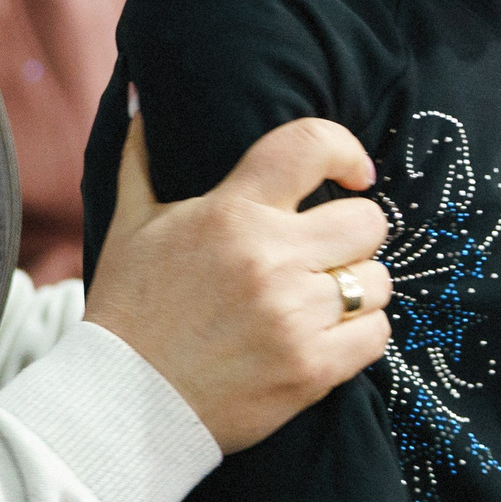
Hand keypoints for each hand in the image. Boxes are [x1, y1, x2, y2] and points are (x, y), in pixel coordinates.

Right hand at [85, 113, 393, 453]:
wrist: (123, 406)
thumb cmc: (130, 308)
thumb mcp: (130, 224)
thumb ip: (142, 156)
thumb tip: (141, 95)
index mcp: (231, 213)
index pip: (311, 145)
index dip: (345, 149)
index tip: (353, 171)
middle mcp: (270, 259)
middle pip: (367, 220)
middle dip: (353, 233)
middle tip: (326, 251)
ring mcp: (295, 317)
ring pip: (376, 281)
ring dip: (356, 287)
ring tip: (323, 297)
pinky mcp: (311, 370)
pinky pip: (377, 335)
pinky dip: (360, 334)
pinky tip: (327, 335)